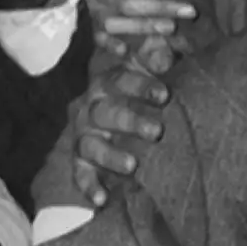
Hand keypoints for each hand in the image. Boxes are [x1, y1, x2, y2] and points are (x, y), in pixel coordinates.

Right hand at [72, 61, 170, 207]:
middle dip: (129, 121)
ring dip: (110, 155)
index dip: (141, 86)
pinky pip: (80, 173)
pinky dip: (89, 186)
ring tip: (133, 165)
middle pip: (105, 112)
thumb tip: (166, 45)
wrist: (117, 111)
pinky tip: (102, 200)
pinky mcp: (81, 160)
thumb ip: (157, 55)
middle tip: (157, 132)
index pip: (121, 80)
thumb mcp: (148, 67)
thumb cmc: (142, 85)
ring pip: (91, 144)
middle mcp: (92, 107)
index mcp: (109, 82)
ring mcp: (85, 134)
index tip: (164, 95)